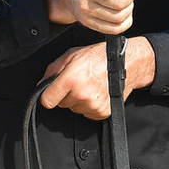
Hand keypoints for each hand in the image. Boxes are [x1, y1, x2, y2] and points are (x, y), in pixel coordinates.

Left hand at [39, 38, 156, 120]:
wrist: (126, 63)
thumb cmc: (99, 56)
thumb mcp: (71, 55)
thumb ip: (53, 70)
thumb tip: (42, 84)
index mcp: (71, 79)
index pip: (47, 100)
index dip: (48, 96)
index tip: (51, 93)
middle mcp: (81, 94)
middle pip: (62, 104)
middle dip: (66, 94)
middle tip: (78, 82)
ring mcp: (92, 105)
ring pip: (74, 109)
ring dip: (78, 100)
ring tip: (89, 86)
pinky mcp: (102, 113)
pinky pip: (86, 113)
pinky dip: (89, 106)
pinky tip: (96, 93)